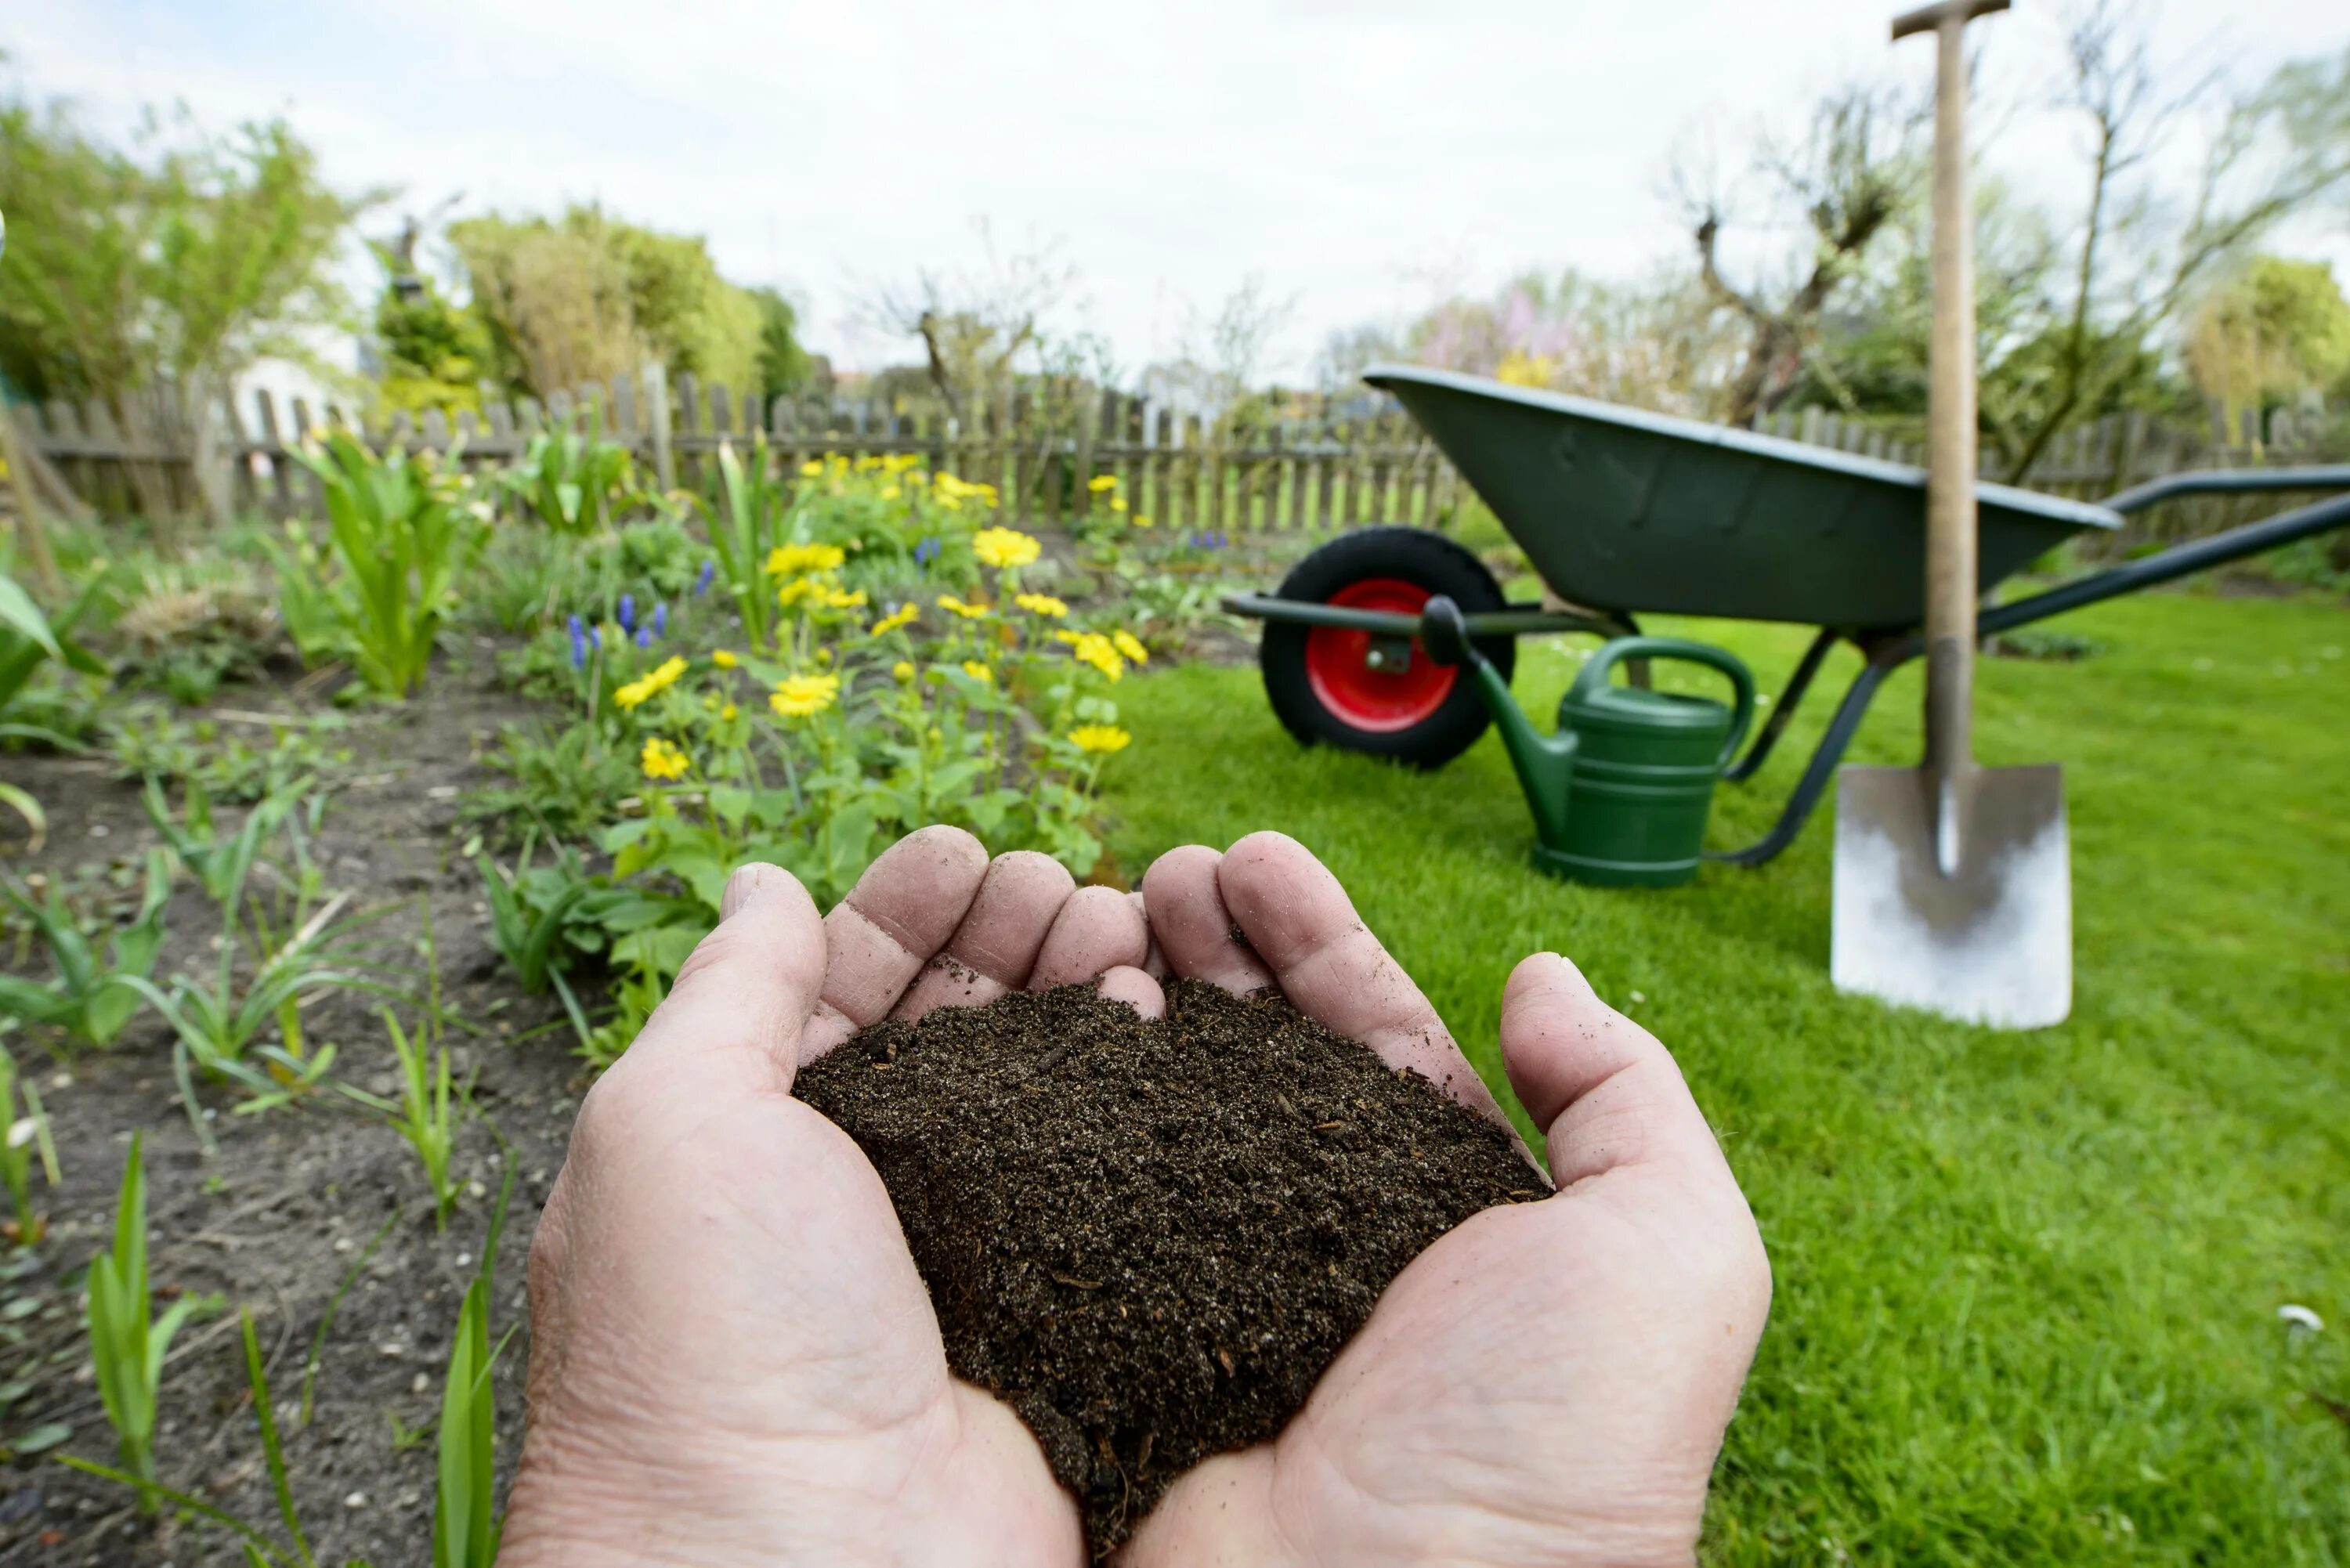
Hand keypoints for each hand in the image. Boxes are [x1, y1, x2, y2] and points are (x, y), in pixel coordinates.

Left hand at [501, 828, 1162, 1567]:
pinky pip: (1109, 1181)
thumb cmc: (708, 1338)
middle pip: (950, 1028)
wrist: (805, 1565)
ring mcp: (964, 1261)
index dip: (899, 908)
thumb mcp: (671, 1121)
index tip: (967, 847)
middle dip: (1005, 938)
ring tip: (1124, 931)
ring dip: (1080, 995)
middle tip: (1063, 882)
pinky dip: (1137, 1096)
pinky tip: (1158, 1028)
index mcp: (747, 1147)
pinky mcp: (1057, 1316)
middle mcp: (857, 1201)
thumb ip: (730, 987)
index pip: (833, 991)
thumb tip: (756, 879)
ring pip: (1041, 1093)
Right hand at [1120, 833, 1769, 1567]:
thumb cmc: (1558, 1445)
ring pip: (1160, 1107)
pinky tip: (1056, 1018)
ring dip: (1131, 995)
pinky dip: (1062, 1104)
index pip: (1371, 1039)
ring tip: (1104, 907)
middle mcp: (1323, 1239)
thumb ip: (1629, 1099)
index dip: (1315, 942)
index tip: (1253, 857)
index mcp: (1446, 1213)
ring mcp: (1213, 1288)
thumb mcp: (1668, 1250)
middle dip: (1211, 948)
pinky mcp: (1120, 1340)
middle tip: (1164, 869)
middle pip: (1253, 1054)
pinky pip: (1080, 1198)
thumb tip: (1543, 978)